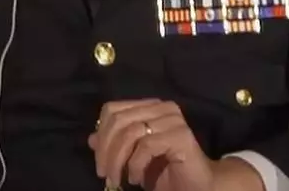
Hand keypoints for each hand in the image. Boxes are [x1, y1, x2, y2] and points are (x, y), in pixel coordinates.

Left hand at [88, 99, 264, 190]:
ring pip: (130, 133)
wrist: (198, 187)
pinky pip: (147, 146)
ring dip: (117, 161)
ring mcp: (173, 119)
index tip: (99, 162)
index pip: (112, 110)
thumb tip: (91, 139)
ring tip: (117, 180)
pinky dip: (135, 165)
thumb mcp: (131, 158)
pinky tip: (136, 179)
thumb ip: (114, 145)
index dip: (101, 135)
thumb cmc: (164, 171)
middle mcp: (162, 107)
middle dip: (106, 151)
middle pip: (119, 121)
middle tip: (104, 175)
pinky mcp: (181, 135)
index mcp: (149, 106)